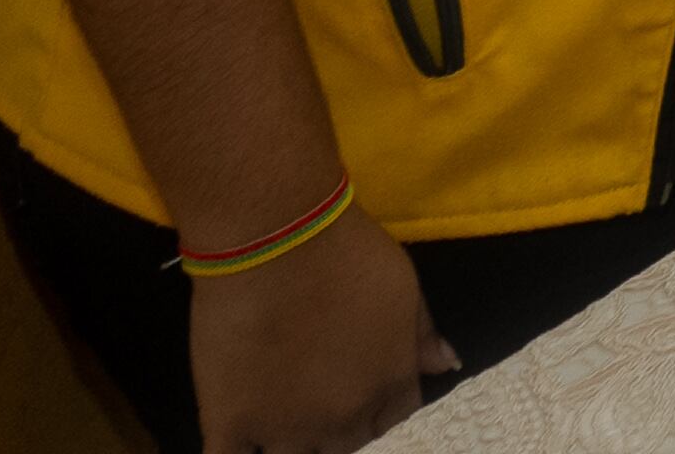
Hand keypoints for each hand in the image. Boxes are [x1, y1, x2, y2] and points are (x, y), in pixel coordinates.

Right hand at [189, 211, 450, 453]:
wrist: (276, 240)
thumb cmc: (348, 254)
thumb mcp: (405, 287)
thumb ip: (422, 334)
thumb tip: (444, 365)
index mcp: (390, 384)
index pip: (398, 418)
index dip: (382, 407)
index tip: (366, 390)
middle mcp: (343, 418)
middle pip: (349, 444)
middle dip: (343, 425)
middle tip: (323, 396)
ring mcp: (284, 427)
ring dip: (297, 442)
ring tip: (286, 414)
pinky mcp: (230, 422)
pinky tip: (243, 444)